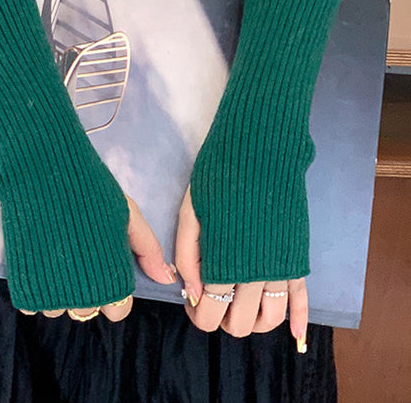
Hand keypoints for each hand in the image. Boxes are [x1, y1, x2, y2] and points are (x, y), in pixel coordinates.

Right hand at [19, 194, 177, 321]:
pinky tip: (40, 260)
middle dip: (85, 290)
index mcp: (109, 279)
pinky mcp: (24, 286)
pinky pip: (31, 304)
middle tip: (80, 257)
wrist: (43, 175)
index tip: (105, 270)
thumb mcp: (127, 215)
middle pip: (87, 311)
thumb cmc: (90, 191)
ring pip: (57, 309)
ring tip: (57, 256)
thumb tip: (166, 278)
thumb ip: (147, 249)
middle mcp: (80, 293)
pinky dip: (35, 288)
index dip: (114, 294)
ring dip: (58, 291)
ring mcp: (50, 292)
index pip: (118, 310)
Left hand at [175, 185, 307, 346]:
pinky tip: (295, 335)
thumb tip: (193, 294)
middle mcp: (254, 274)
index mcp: (223, 264)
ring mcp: (280, 268)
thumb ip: (188, 257)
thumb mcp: (190, 214)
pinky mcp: (297, 258)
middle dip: (224, 319)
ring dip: (254, 321)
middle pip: (240, 323)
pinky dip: (300, 321)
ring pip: (270, 319)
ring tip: (241, 305)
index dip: (198, 315)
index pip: (210, 315)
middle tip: (215, 299)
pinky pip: (302, 299)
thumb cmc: (218, 179)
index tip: (194, 301)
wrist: (259, 154)